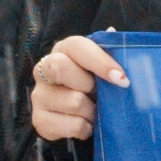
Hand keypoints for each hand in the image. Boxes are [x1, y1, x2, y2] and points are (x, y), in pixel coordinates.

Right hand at [26, 31, 124, 150]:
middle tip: (99, 93)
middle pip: (60, 68)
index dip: (100, 61)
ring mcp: (39, 95)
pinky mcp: (39, 120)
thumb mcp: (102, 66)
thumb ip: (108, 51)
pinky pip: (72, 126)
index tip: (122, 78)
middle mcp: (43, 69)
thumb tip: (112, 31)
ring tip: (94, 110)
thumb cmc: (93, 83)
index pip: (76, 46)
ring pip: (73, 101)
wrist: (77, 114)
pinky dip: (86, 128)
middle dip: (89, 84)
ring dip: (93, 110)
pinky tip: (86, 124)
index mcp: (62, 49)